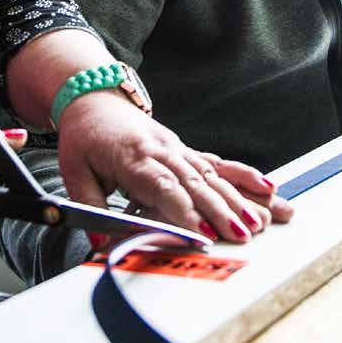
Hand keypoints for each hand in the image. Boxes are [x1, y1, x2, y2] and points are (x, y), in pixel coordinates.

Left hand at [57, 91, 292, 243]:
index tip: (203, 233)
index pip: (163, 186)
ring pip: (212, 174)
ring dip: (238, 198)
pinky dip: (243, 174)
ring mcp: (177, 147)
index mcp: (132, 157)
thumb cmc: (84, 136)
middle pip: (195, 183)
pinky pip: (217, 162)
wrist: (94, 96)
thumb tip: (100, 246)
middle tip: (243, 235)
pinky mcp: (185, 148)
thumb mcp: (73, 171)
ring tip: (260, 221)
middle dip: (221, 211)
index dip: (184, 210)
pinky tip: (268, 186)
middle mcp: (161, 150)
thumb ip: (89, 209)